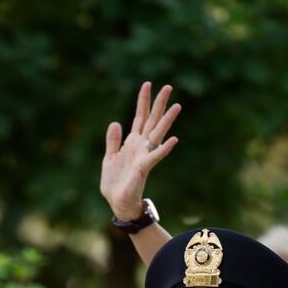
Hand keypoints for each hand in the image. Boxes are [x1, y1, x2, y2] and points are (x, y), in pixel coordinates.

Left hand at [100, 81, 180, 219]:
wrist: (118, 203)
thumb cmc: (116, 183)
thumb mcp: (110, 158)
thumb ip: (113, 141)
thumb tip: (116, 122)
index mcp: (132, 142)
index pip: (140, 116)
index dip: (142, 101)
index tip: (147, 84)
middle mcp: (141, 146)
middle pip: (152, 120)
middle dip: (159, 103)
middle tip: (168, 86)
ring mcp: (144, 156)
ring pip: (157, 133)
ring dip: (167, 120)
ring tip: (177, 106)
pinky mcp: (144, 168)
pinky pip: (155, 156)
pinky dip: (164, 148)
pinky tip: (174, 139)